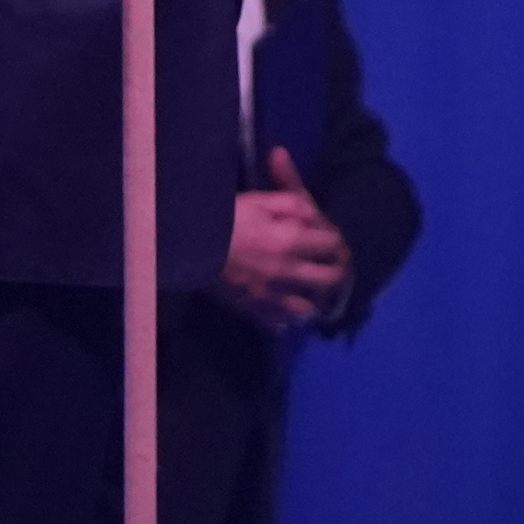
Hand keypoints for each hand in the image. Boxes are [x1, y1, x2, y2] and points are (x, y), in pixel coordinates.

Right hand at [212, 148, 353, 334]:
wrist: (188, 243)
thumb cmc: (225, 217)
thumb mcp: (261, 200)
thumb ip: (293, 205)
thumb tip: (315, 215)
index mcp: (291, 240)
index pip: (333, 244)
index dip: (333, 240)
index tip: (327, 239)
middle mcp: (288, 272)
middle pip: (330, 280)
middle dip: (335, 272)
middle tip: (329, 267)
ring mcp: (272, 296)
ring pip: (308, 310)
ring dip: (311, 301)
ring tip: (307, 293)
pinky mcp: (253, 310)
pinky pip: (279, 323)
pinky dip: (285, 319)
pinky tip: (282, 309)